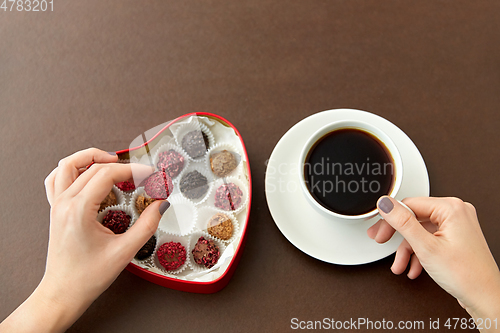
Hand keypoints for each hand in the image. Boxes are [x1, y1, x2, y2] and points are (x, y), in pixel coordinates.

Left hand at [1, 148, 168, 332]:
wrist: (63, 293)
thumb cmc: (87, 276)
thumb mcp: (124, 251)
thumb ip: (147, 225)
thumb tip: (161, 205)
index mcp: (79, 210)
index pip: (107, 174)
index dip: (132, 170)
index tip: (150, 174)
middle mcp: (64, 203)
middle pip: (93, 167)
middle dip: (121, 165)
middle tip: (141, 174)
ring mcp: (57, 205)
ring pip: (68, 165)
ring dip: (90, 157)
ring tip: (112, 161)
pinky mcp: (55, 210)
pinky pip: (56, 178)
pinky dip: (72, 169)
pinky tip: (87, 173)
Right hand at [368, 196, 499, 325]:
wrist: (485, 298)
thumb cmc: (466, 275)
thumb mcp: (425, 246)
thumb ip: (402, 222)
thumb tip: (385, 204)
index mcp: (451, 208)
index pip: (409, 204)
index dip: (390, 219)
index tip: (379, 229)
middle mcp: (456, 213)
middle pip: (414, 217)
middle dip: (397, 236)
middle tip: (381, 240)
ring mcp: (457, 226)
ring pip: (420, 231)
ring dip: (407, 250)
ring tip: (400, 264)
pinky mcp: (456, 238)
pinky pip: (430, 239)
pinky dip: (419, 253)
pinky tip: (414, 267)